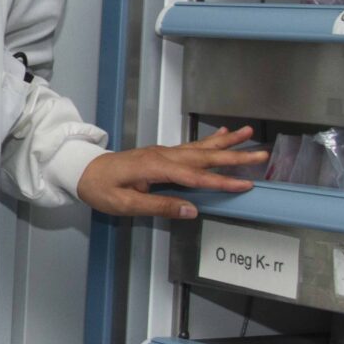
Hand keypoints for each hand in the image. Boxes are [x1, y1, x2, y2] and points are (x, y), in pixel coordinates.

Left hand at [76, 125, 265, 219]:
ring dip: (227, 143)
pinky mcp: (162, 154)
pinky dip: (210, 140)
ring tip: (249, 133)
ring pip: (201, 147)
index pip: (196, 177)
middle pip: (206, 158)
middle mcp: (164, 156)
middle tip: (262, 154)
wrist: (82, 170)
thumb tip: (190, 210)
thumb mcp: (125, 204)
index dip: (222, 182)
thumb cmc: (100, 188)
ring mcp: (164, 152)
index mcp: (156, 168)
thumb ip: (159, 206)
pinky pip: (191, 146)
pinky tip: (223, 134)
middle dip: (235, 157)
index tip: (245, 185)